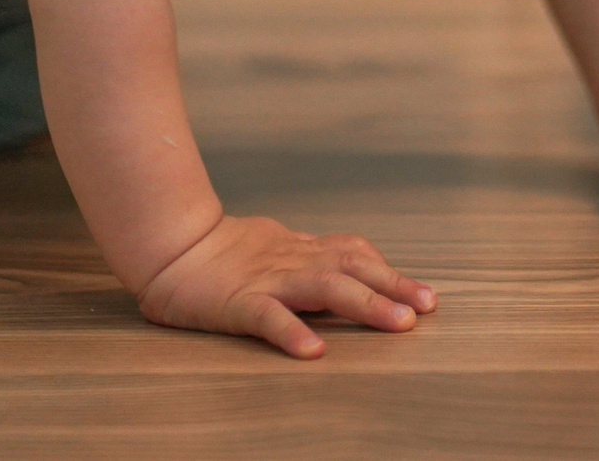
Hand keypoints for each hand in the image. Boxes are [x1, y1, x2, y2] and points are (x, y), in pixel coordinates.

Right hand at [137, 214, 435, 358]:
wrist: (171, 245)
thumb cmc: (224, 251)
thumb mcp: (277, 247)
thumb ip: (311, 256)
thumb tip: (350, 263)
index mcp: (301, 251)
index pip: (354, 254)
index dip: (388, 271)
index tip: (422, 292)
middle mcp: (294, 262)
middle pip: (353, 268)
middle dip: (394, 287)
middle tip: (428, 306)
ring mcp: (268, 281)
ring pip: (325, 287)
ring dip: (366, 305)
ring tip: (399, 323)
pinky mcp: (239, 303)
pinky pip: (269, 317)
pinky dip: (293, 332)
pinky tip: (314, 352)